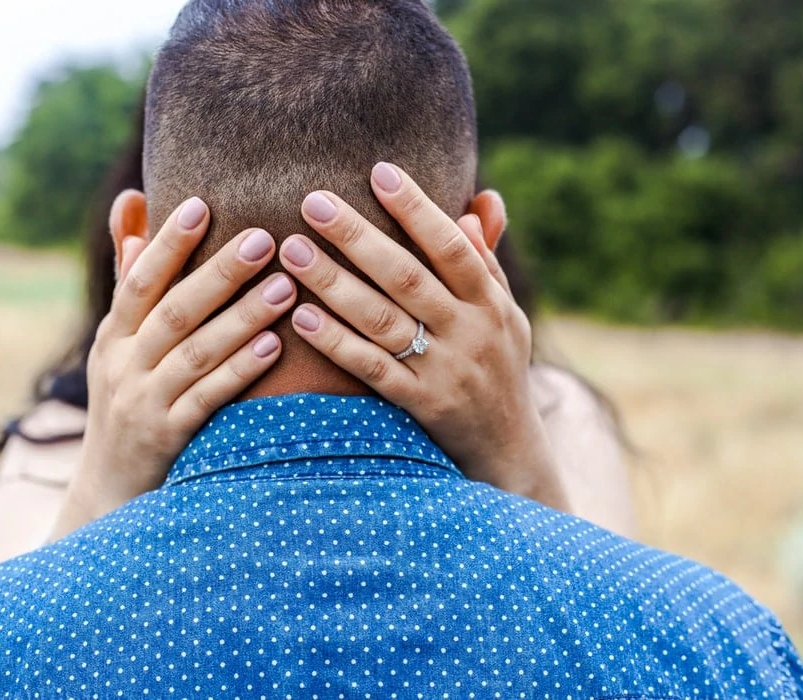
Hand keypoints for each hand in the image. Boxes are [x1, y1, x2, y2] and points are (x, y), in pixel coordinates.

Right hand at [51, 195, 297, 537]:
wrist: (107, 492)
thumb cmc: (126, 401)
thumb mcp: (118, 342)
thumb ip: (131, 274)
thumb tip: (130, 201)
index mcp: (115, 335)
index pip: (140, 280)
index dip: (168, 243)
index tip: (202, 205)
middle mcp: (124, 364)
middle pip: (174, 310)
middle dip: (219, 273)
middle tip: (266, 238)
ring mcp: (144, 402)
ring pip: (196, 352)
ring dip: (242, 318)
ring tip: (285, 288)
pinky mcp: (168, 437)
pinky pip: (207, 399)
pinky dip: (239, 372)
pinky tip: (273, 348)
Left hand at [281, 163, 568, 510]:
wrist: (509, 451)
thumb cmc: (499, 368)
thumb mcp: (506, 314)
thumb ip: (485, 261)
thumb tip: (480, 200)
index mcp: (490, 303)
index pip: (452, 246)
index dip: (418, 208)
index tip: (379, 171)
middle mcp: (470, 332)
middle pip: (408, 277)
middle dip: (359, 237)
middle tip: (314, 202)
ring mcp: (444, 371)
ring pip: (382, 320)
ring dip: (335, 283)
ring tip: (292, 250)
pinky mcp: (420, 405)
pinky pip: (371, 369)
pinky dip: (337, 342)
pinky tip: (301, 316)